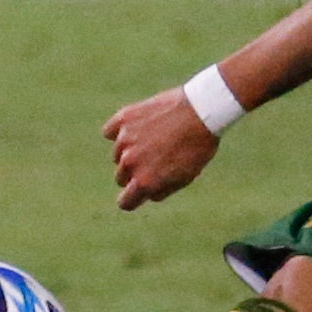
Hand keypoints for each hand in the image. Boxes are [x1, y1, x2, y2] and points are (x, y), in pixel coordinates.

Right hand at [101, 88, 220, 210]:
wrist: (201, 110)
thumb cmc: (197, 146)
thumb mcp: (185, 177)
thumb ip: (161, 189)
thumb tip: (146, 194)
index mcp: (145, 182)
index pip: (125, 202)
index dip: (133, 198)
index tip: (139, 192)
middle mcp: (130, 163)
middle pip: (121, 177)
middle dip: (134, 172)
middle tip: (154, 159)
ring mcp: (124, 140)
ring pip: (117, 154)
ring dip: (130, 151)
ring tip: (153, 139)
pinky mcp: (123, 119)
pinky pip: (110, 132)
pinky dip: (119, 131)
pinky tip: (136, 128)